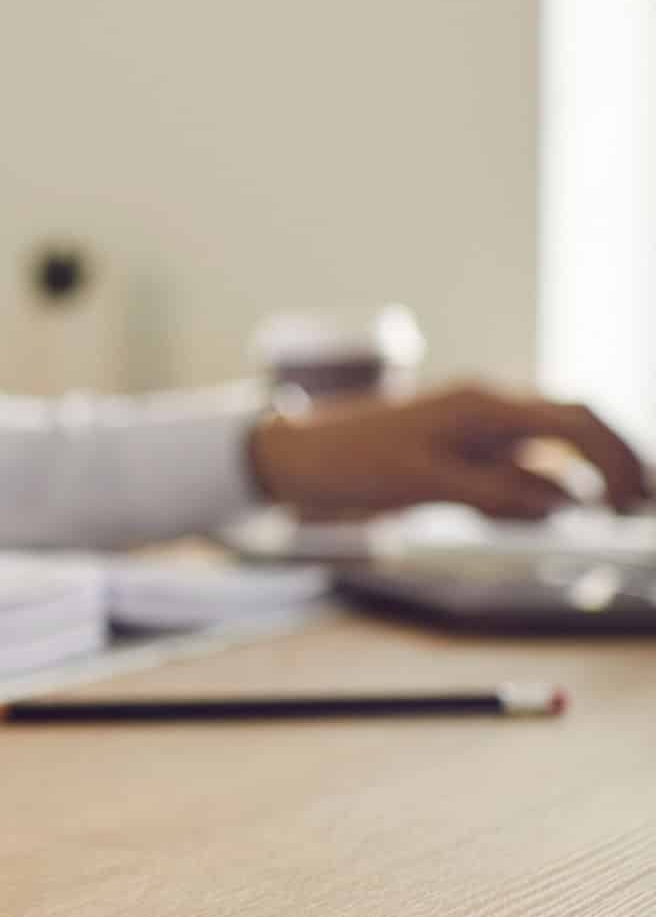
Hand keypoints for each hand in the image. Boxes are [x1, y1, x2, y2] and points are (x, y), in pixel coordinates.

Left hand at [248, 383, 648, 519]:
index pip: (572, 421)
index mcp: (483, 405)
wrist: (295, 454)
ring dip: (580, 474)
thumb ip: (494, 491)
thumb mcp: (422, 483)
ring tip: (605, 511)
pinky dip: (539, 484)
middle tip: (635, 508)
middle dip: (614, 461)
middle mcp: (488, 406)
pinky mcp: (463, 445)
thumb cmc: (351, 463)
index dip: (615, 458)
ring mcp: (477, 424)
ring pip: (551, 444)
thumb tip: (564, 502)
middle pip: (575, 423)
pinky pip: (518, 462)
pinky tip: (538, 509)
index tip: (632, 503)